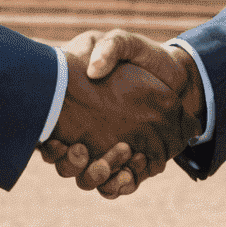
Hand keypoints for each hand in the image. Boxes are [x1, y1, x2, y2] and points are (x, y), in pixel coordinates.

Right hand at [42, 30, 202, 197]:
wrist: (176, 76)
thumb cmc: (142, 58)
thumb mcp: (123, 43)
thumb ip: (109, 48)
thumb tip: (94, 70)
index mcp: (74, 109)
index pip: (49, 137)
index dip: (49, 147)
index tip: (58, 141)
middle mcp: (86, 136)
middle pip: (67, 166)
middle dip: (72, 164)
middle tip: (82, 151)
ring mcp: (108, 151)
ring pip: (92, 179)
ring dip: (99, 174)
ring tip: (118, 155)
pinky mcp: (131, 162)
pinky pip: (120, 184)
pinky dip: (125, 181)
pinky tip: (137, 163)